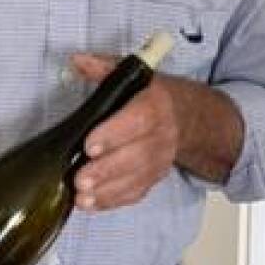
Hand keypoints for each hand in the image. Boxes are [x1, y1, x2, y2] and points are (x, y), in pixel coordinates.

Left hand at [68, 53, 180, 210]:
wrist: (186, 117)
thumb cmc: (150, 96)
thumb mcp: (132, 75)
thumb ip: (104, 68)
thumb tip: (78, 61)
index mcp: (155, 105)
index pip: (139, 120)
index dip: (114, 133)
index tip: (89, 145)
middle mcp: (162, 135)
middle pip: (136, 156)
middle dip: (106, 170)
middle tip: (80, 178)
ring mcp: (159, 160)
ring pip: (136, 179)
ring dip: (107, 191)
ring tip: (81, 197)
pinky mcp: (153, 178)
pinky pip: (136, 193)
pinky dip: (112, 201)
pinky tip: (90, 204)